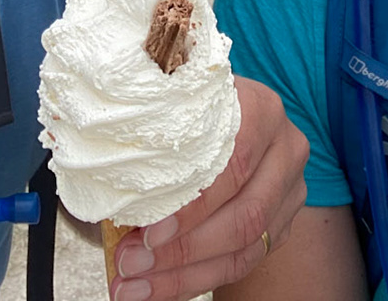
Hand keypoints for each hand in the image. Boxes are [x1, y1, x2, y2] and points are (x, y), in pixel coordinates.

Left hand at [107, 76, 307, 300]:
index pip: (232, 163)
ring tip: (134, 287)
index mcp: (259, 109)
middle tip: (130, 265)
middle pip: (243, 214)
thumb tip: (96, 179)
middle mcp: (285, 147)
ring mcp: (291, 188)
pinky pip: (243, 263)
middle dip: (181, 250)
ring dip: (182, 276)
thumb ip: (152, 130)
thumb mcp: (175, 105)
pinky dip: (195, 280)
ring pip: (245, 247)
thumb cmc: (190, 110)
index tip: (146, 231)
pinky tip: (157, 289)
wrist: (235, 117)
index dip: (191, 204)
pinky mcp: (284, 221)